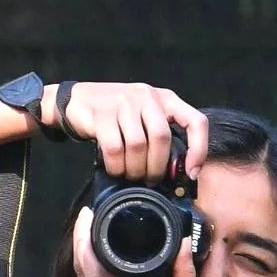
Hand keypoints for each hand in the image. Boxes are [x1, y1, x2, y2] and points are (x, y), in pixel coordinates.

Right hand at [56, 82, 207, 181]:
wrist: (78, 100)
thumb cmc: (117, 113)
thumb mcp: (145, 116)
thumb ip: (162, 136)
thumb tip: (179, 173)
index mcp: (165, 98)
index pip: (195, 121)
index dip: (198, 149)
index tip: (191, 173)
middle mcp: (147, 96)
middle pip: (161, 138)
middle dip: (157, 166)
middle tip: (150, 179)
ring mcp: (123, 103)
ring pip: (138, 145)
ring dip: (136, 168)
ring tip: (132, 175)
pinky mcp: (101, 115)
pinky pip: (114, 149)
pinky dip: (117, 166)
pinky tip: (116, 170)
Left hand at [72, 209, 197, 276]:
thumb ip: (184, 273)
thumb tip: (182, 244)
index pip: (94, 266)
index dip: (84, 239)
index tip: (87, 217)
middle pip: (82, 270)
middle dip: (79, 241)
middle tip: (86, 217)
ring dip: (84, 258)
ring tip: (91, 235)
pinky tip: (101, 266)